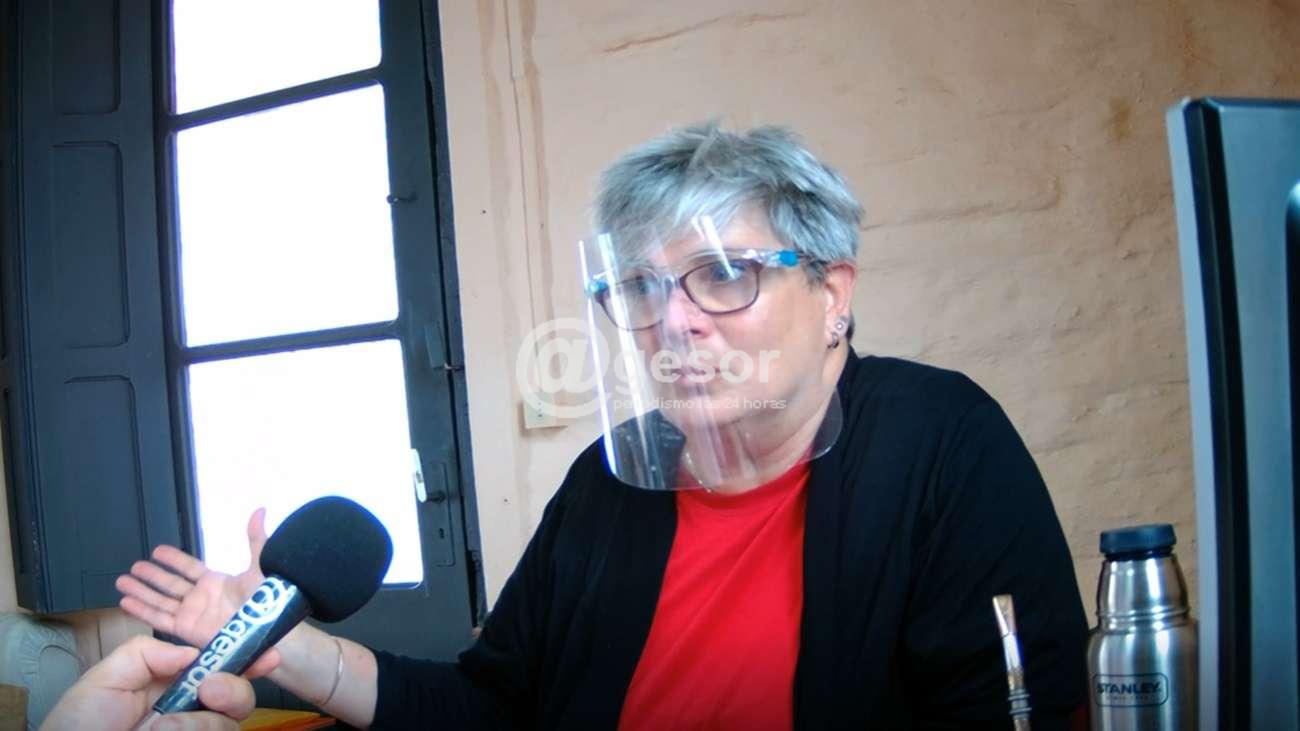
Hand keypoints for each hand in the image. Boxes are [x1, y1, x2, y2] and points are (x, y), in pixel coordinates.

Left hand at [40, 635, 255, 730]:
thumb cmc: (77, 726)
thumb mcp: (104, 679)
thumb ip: (145, 653)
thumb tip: (193, 652)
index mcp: (172, 686)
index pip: (219, 668)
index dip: (246, 658)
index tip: (268, 654)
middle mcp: (190, 713)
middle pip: (239, 696)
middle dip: (234, 687)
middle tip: (209, 689)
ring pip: (230, 723)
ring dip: (202, 721)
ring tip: (163, 727)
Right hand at [116, 509, 279, 674]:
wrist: (267, 629)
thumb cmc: (266, 600)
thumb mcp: (261, 565)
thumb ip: (256, 540)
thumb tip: (259, 510)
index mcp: (216, 582)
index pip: (189, 568)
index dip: (173, 560)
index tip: (156, 551)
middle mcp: (200, 598)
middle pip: (170, 584)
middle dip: (151, 576)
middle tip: (132, 567)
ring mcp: (192, 614)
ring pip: (160, 600)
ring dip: (141, 591)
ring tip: (121, 582)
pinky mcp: (185, 631)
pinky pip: (159, 620)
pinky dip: (142, 611)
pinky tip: (125, 602)